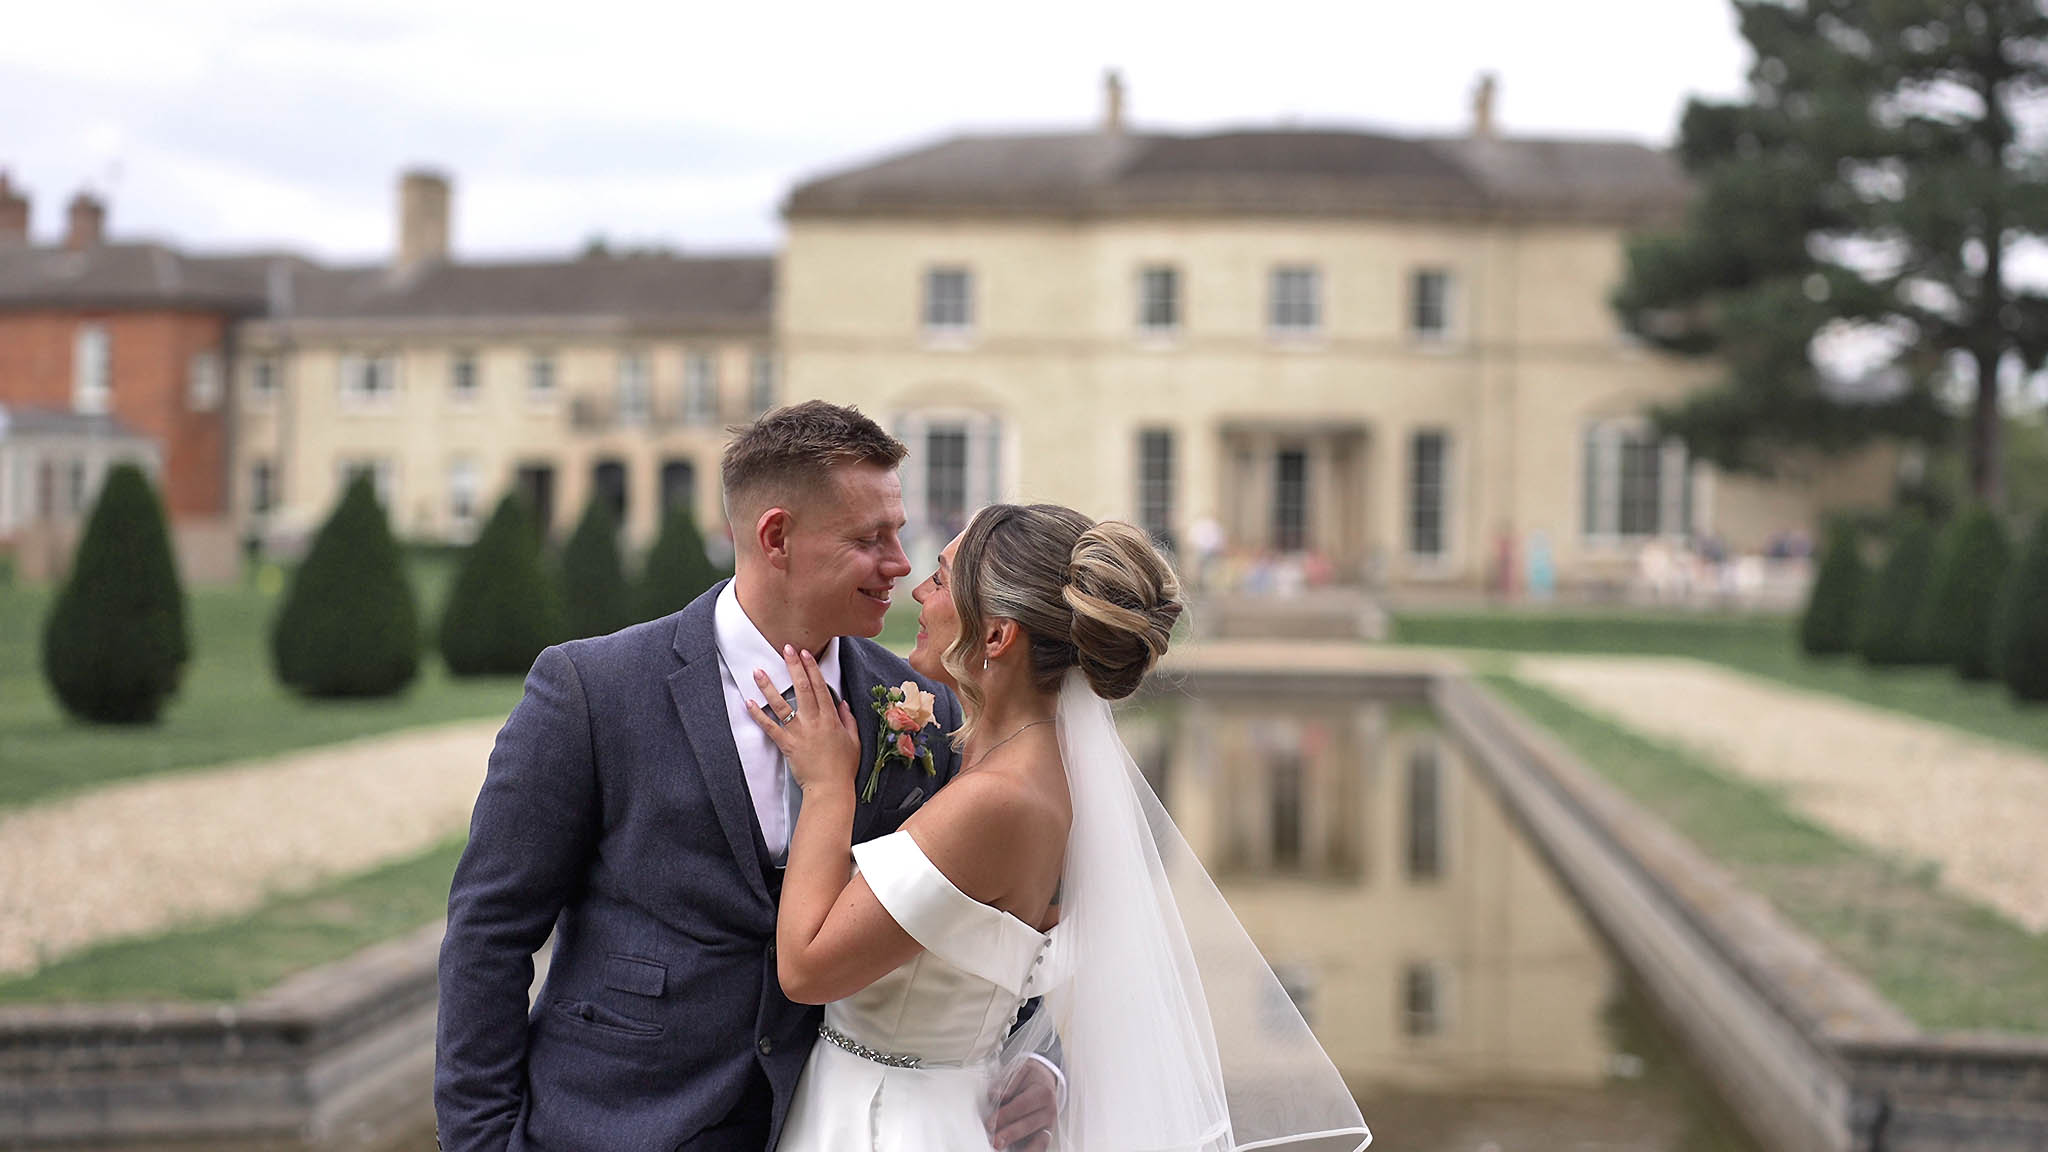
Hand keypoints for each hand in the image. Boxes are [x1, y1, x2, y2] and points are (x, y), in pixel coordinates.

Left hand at [745, 645, 859, 793]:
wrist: (830, 788)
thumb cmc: (843, 766)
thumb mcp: (854, 740)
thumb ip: (848, 719)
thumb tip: (843, 703)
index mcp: (831, 718)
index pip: (821, 687)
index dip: (812, 668)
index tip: (805, 653)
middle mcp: (814, 721)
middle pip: (802, 688)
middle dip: (793, 666)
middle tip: (786, 648)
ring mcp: (799, 732)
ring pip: (781, 705)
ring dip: (769, 686)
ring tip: (758, 671)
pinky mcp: (787, 745)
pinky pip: (770, 727)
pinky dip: (758, 714)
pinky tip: (748, 702)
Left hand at [985, 1060, 1056, 1151]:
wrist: (1047, 1080)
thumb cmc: (1031, 1078)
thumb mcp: (1021, 1070)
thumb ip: (1008, 1084)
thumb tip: (995, 1096)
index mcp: (1043, 1093)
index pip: (1022, 1105)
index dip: (1005, 1115)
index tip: (990, 1123)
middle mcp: (1049, 1111)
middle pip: (1028, 1125)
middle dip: (1010, 1135)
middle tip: (995, 1142)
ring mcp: (1049, 1125)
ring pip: (1039, 1141)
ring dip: (1024, 1150)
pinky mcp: (1046, 1135)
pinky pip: (1040, 1147)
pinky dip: (1030, 1151)